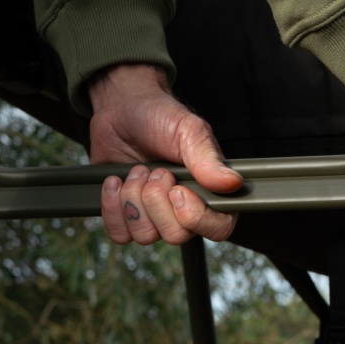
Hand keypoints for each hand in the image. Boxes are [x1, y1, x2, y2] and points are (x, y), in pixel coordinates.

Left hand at [87, 64, 243, 244]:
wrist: (122, 107)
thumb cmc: (160, 116)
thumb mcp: (189, 131)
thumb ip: (208, 160)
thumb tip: (232, 184)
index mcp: (210, 192)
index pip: (218, 228)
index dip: (196, 217)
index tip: (178, 189)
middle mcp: (184, 210)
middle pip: (176, 236)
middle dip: (157, 200)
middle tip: (156, 170)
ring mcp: (154, 216)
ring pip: (145, 236)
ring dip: (133, 199)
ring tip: (137, 171)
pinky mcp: (126, 215)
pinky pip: (120, 233)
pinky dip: (112, 206)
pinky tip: (116, 181)